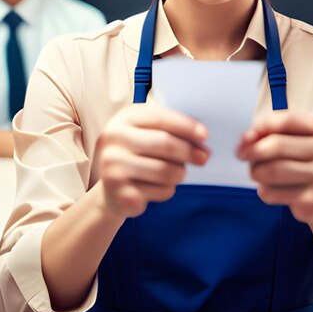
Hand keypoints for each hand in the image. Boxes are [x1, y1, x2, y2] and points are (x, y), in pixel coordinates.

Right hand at [95, 103, 208, 218]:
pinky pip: (162, 192)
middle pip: (166, 144)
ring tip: (176, 173)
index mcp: (124, 118)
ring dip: (180, 174)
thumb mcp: (145, 133)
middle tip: (204, 157)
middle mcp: (114, 140)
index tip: (204, 135)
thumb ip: (169, 129)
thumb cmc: (136, 154)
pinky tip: (155, 188)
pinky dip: (167, 191)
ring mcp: (113, 168)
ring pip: (167, 171)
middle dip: (190, 151)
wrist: (108, 188)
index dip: (186, 126)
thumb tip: (201, 140)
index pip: (160, 117)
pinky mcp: (120, 194)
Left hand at [237, 111, 312, 223]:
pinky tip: (271, 189)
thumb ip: (260, 132)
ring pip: (273, 171)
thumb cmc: (290, 159)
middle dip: (253, 153)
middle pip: (277, 145)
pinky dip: (263, 191)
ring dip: (255, 172)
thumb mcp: (276, 138)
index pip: (285, 121)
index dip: (260, 128)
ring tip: (258, 174)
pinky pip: (273, 193)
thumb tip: (247, 140)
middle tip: (245, 158)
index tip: (246, 139)